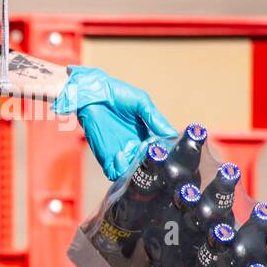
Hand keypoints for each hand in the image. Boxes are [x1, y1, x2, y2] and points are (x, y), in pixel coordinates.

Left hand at [52, 65, 176, 180]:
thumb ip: (156, 119)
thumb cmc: (118, 94)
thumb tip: (173, 134)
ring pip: (132, 173)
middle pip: (146, 166)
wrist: (93, 93)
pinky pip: (114, 172)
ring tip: (136, 160)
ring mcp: (120, 152)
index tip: (166, 154)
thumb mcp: (142, 103)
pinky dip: (119, 170)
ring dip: (136, 171)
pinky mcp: (105, 156)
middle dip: (151, 167)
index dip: (163, 156)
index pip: (158, 152)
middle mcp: (134, 147)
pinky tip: (120, 156)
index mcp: (146, 135)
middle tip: (152, 161)